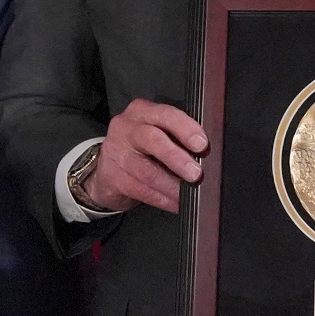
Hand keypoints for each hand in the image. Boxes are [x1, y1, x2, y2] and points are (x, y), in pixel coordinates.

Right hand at [79, 98, 207, 212]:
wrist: (108, 169)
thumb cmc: (141, 149)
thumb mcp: (157, 132)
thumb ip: (177, 136)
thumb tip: (206, 154)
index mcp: (142, 112)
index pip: (166, 115)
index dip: (186, 129)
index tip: (202, 145)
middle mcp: (126, 127)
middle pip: (153, 140)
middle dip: (178, 158)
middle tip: (196, 173)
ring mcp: (116, 152)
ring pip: (147, 171)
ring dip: (172, 186)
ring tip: (187, 194)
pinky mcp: (112, 176)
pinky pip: (141, 190)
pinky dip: (163, 199)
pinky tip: (175, 203)